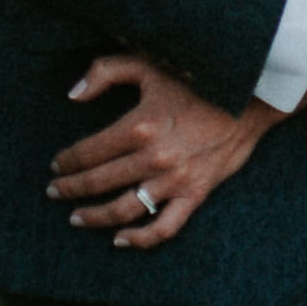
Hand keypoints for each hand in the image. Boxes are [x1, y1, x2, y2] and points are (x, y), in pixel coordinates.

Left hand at [51, 52, 273, 248]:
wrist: (251, 97)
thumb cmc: (197, 79)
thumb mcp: (148, 65)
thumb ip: (105, 73)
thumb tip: (73, 95)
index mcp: (138, 126)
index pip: (88, 152)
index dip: (66, 161)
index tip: (56, 165)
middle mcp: (153, 158)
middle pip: (98, 182)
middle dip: (70, 189)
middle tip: (55, 192)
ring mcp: (175, 181)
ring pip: (124, 209)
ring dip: (94, 217)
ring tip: (76, 218)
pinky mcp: (195, 194)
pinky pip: (164, 227)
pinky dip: (140, 239)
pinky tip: (119, 241)